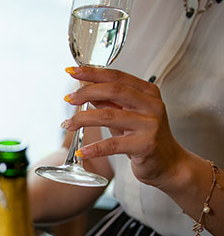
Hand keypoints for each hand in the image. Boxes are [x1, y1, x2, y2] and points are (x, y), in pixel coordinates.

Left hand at [62, 66, 188, 191]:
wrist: (169, 164)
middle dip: (86, 92)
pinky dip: (94, 148)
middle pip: (113, 90)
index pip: (117, 76)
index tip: (71, 71)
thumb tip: (84, 88)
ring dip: (83, 119)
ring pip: (109, 116)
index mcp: (147, 93)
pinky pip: (113, 145)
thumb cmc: (145, 138)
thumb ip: (109, 102)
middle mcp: (151, 105)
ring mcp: (150, 125)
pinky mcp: (145, 145)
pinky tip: (81, 151)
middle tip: (68, 99)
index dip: (92, 73)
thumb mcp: (127, 115)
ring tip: (67, 125)